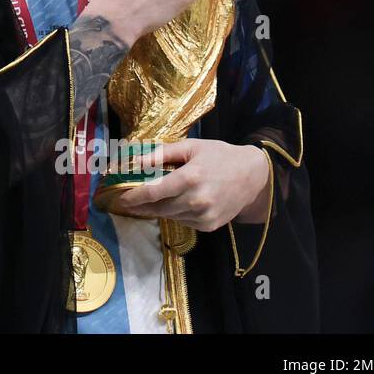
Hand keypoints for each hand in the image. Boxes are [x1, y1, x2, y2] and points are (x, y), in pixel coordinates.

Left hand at [110, 139, 270, 230]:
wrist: (253, 176)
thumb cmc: (219, 156)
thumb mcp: (191, 147)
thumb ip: (162, 154)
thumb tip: (136, 161)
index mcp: (190, 178)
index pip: (154, 192)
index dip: (134, 196)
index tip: (120, 198)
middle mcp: (197, 200)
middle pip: (158, 207)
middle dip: (140, 205)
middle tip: (126, 201)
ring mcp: (204, 216)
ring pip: (169, 216)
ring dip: (156, 210)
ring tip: (147, 201)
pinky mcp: (209, 226)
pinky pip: (183, 221)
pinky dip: (175, 213)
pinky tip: (175, 203)